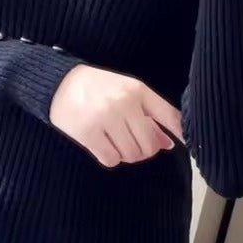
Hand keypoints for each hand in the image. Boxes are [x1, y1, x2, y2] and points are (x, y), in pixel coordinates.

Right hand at [49, 64, 183, 167]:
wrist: (60, 83)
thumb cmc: (99, 87)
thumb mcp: (128, 90)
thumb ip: (151, 114)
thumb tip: (168, 143)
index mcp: (137, 90)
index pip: (169, 116)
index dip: (179, 134)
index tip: (182, 144)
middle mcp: (123, 104)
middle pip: (149, 145)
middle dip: (144, 150)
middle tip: (133, 143)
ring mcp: (105, 119)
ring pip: (131, 155)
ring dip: (127, 155)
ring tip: (117, 142)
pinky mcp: (87, 133)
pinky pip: (111, 159)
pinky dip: (111, 157)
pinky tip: (104, 145)